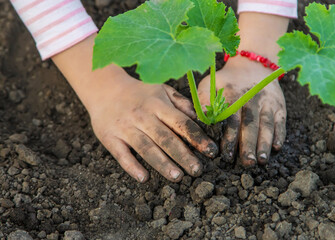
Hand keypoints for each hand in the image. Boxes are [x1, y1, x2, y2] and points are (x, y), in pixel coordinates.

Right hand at [87, 73, 217, 181]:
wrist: (104, 88)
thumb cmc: (140, 93)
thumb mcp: (162, 90)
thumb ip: (182, 103)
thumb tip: (202, 118)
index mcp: (158, 104)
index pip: (181, 122)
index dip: (197, 137)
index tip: (211, 151)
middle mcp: (143, 116)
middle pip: (165, 138)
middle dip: (183, 155)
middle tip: (197, 170)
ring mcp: (125, 127)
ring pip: (146, 148)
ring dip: (162, 163)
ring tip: (177, 177)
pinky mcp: (110, 137)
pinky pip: (121, 155)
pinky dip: (132, 167)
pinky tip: (144, 178)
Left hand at [198, 57, 285, 165]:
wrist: (252, 65)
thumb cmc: (226, 81)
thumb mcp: (211, 84)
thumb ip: (204, 101)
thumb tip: (201, 119)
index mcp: (233, 94)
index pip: (232, 118)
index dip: (229, 137)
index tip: (226, 154)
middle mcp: (252, 98)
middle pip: (251, 124)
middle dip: (249, 145)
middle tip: (247, 163)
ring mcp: (268, 102)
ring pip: (267, 124)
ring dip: (265, 143)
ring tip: (261, 160)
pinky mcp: (280, 106)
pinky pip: (281, 121)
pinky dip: (279, 134)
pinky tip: (276, 148)